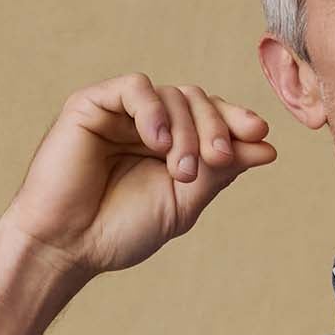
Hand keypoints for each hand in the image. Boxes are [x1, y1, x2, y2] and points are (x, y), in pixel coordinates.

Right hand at [0, 75, 274, 280]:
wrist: (66, 246)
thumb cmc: (118, 231)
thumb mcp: (183, 202)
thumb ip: (221, 171)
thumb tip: (267, 147)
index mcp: (168, 146)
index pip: (210, 118)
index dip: (236, 121)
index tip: (260, 136)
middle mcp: (146, 124)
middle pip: (197, 101)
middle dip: (214, 128)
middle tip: (218, 160)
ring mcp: (118, 112)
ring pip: (172, 95)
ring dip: (187, 130)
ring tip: (180, 170)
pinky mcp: (91, 105)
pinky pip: (135, 87)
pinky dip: (154, 110)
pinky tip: (157, 142)